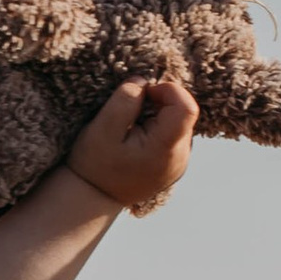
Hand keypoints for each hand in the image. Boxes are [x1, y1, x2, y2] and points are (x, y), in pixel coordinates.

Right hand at [67, 76, 196, 214]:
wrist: (94, 198)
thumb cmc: (95, 165)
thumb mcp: (101, 128)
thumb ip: (125, 100)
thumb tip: (145, 82)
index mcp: (165, 149)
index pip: (186, 107)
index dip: (167, 89)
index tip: (142, 94)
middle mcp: (180, 157)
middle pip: (184, 112)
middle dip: (160, 102)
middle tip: (132, 111)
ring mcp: (181, 162)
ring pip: (180, 121)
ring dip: (159, 114)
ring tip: (133, 127)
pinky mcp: (176, 163)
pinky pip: (175, 133)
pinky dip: (158, 126)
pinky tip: (138, 137)